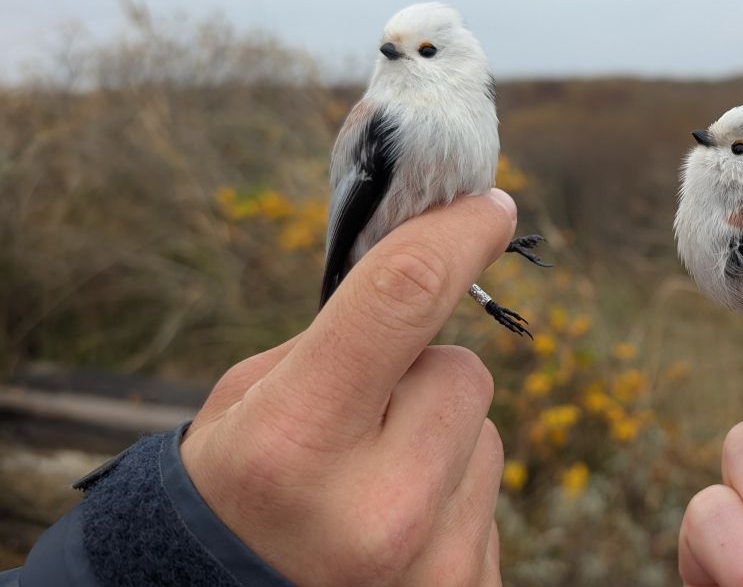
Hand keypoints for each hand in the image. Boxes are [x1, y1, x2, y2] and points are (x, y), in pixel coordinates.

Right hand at [180, 190, 516, 586]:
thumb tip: (442, 260)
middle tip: (360, 420)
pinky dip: (452, 493)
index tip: (488, 206)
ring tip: (369, 484)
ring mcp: (433, 564)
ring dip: (440, 440)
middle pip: (463, 371)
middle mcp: (375, 510)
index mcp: (293, 443)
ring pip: (485, 434)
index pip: (402, 299)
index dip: (453, 237)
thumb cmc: (236, 488)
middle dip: (422, 375)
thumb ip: (343, 337)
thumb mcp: (251, 400)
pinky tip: (398, 526)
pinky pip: (491, 493)